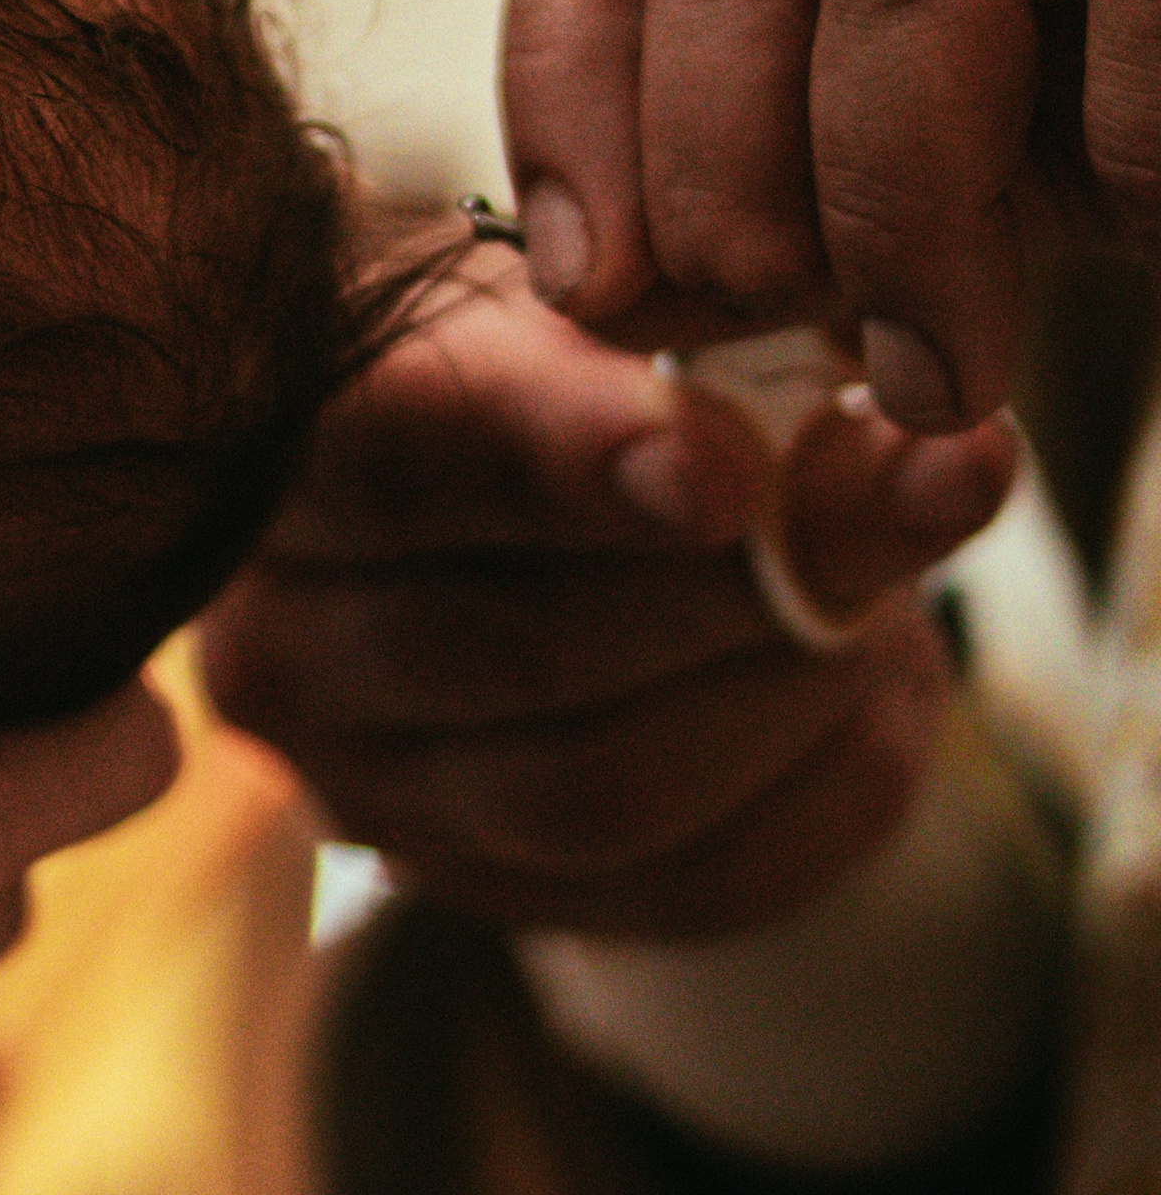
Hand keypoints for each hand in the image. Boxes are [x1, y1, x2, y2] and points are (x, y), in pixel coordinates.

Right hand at [200, 241, 1015, 936]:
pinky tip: (857, 698)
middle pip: (513, 650)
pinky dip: (815, 795)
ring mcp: (364, 791)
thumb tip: (939, 463)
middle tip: (871, 519)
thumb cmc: (551, 372)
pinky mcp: (480, 893)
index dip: (567, 463)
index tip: (728, 466)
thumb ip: (753, 377)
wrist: (526, 510)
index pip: (400, 460)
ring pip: (596, 793)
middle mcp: (276, 644)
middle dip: (728, 593)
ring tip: (869, 607)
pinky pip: (685, 889)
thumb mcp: (623, 322)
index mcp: (279, 459)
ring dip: (782, 699)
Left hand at [503, 0, 1160, 429]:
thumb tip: (590, 286)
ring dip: (893, 191)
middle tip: (752, 314)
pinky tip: (1140, 230)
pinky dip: (1117, 148)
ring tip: (933, 357)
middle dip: (714, 144)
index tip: (578, 267)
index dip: (564, 57)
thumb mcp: (951, 73)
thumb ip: (762, 147)